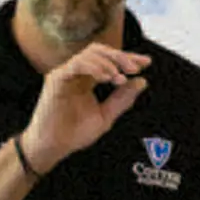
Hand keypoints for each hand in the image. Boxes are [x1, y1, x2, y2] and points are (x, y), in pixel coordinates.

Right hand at [22, 44, 149, 171]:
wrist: (53, 148)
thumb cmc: (74, 134)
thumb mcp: (105, 116)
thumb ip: (122, 99)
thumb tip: (142, 81)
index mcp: (88, 79)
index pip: (109, 60)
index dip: (128, 59)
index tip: (146, 63)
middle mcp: (77, 73)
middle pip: (101, 52)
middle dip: (121, 57)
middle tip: (135, 68)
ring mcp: (66, 74)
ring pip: (90, 54)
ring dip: (109, 62)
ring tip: (120, 77)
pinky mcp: (56, 79)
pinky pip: (77, 64)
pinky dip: (94, 67)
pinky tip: (107, 77)